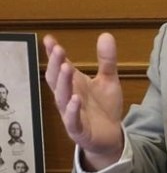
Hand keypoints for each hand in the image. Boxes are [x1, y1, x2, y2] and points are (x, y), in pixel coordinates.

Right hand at [43, 33, 124, 170]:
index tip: (50, 39)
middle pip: (56, 81)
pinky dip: (73, 110)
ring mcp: (72, 114)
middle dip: (56, 65)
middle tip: (58, 50)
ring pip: (62, 98)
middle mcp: (68, 98)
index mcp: (73, 85)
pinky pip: (73, 120)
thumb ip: (107, 60)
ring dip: (63, 83)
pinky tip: (76, 99)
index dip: (54, 54)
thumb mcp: (108, 81)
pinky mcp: (79, 130)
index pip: (60, 67)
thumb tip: (106, 35)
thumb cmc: (104, 108)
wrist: (111, 137)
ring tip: (66, 68)